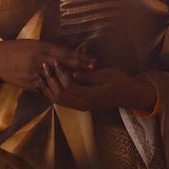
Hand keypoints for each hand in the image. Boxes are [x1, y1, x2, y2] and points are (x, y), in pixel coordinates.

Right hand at [0, 40, 94, 90]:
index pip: (64, 54)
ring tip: (85, 82)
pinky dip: (56, 89)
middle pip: (63, 66)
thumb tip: (67, 51)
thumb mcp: (32, 44)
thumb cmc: (14, 49)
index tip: (94, 61)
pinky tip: (68, 93)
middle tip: (95, 70)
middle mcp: (39, 61)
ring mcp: (35, 74)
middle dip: (80, 69)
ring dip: (71, 81)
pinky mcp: (30, 85)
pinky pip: (46, 88)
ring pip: (56, 79)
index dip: (80, 58)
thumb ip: (49, 48)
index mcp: (40, 48)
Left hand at [38, 63, 155, 111]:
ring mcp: (81, 107)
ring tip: (40, 74)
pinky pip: (61, 102)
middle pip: (60, 95)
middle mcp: (84, 104)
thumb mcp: (107, 75)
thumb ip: (90, 76)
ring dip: (48, 88)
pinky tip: (45, 84)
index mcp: (92, 96)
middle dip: (50, 80)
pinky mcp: (79, 106)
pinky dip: (51, 93)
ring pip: (58, 100)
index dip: (60, 74)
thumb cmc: (120, 82)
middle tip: (43, 65)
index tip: (55, 61)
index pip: (70, 86)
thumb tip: (73, 72)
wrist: (128, 96)